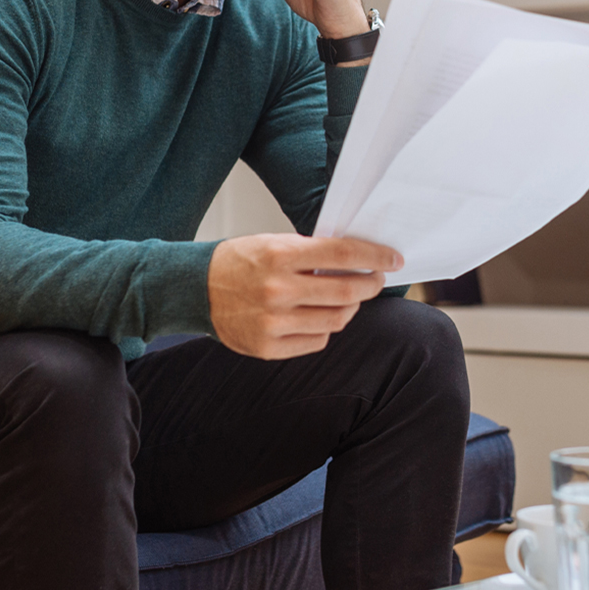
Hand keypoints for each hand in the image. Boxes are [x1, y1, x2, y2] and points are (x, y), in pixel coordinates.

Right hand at [207, 233, 403, 358]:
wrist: (196, 289)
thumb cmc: (238, 262)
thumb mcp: (272, 242)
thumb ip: (311, 251)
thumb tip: (356, 260)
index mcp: (279, 255)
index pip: (342, 253)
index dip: (374, 256)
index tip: (392, 259)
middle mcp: (277, 290)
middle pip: (346, 291)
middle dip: (370, 284)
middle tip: (376, 279)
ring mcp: (273, 322)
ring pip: (336, 320)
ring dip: (350, 307)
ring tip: (346, 298)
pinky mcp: (268, 347)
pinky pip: (317, 341)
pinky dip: (325, 329)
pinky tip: (318, 316)